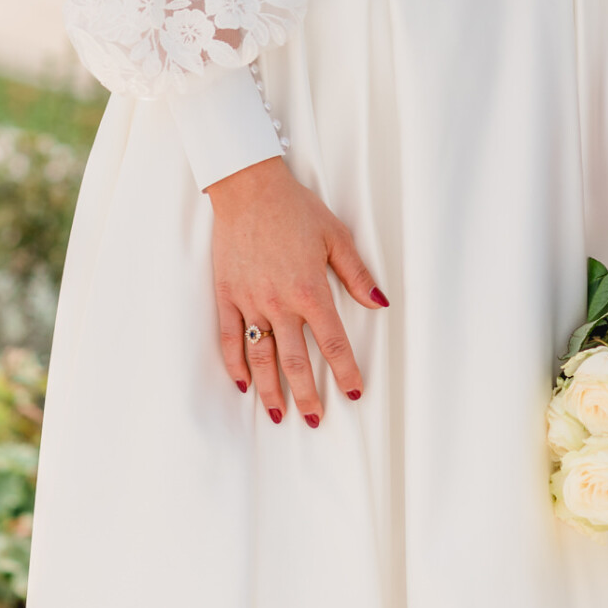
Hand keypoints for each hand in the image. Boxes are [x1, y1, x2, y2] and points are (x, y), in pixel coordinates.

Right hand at [206, 155, 387, 425]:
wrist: (249, 187)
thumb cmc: (295, 208)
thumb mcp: (335, 235)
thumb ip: (357, 273)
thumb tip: (380, 302)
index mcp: (310, 289)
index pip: (333, 342)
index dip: (345, 371)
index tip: (354, 392)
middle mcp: (279, 302)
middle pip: (295, 360)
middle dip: (306, 394)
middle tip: (315, 419)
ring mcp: (250, 301)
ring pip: (261, 356)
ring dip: (270, 389)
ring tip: (278, 414)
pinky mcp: (227, 295)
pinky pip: (230, 338)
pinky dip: (235, 364)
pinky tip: (243, 384)